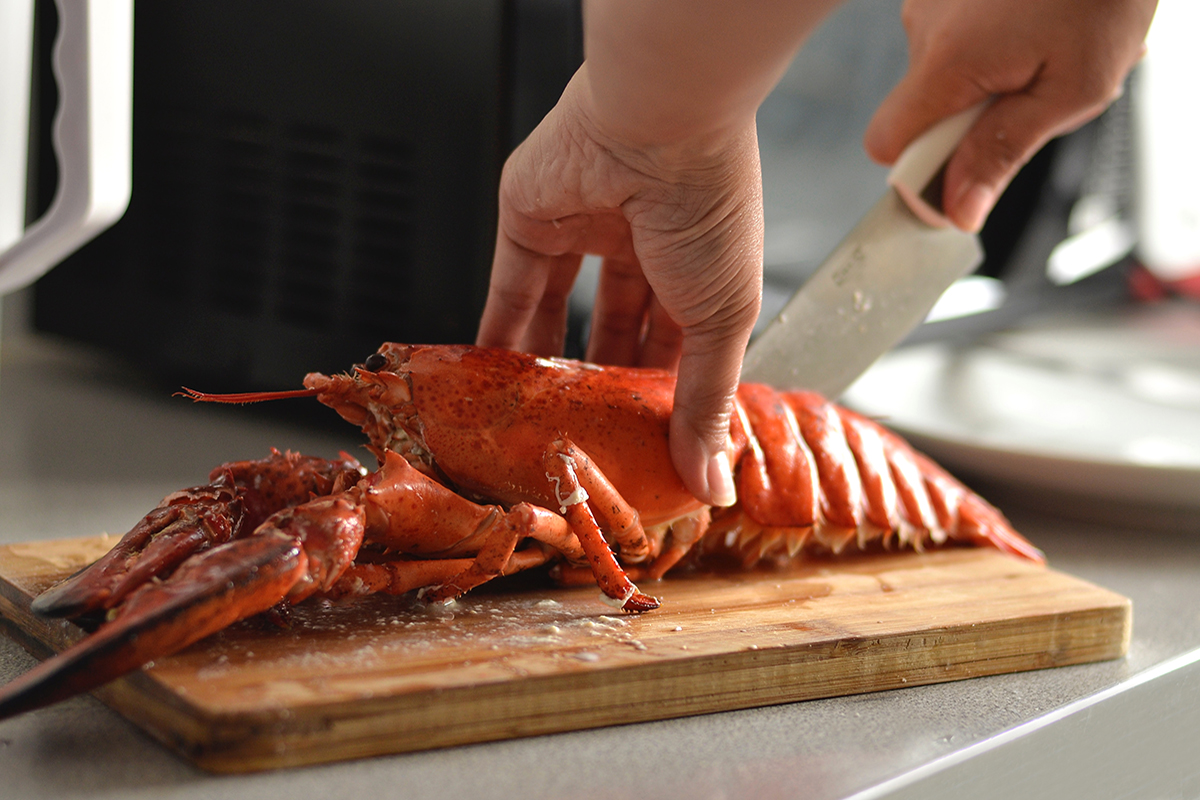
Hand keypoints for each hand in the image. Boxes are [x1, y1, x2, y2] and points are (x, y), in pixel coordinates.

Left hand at [475, 68, 763, 506]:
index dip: (661, 399)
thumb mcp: (723, 320)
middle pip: (615, 332)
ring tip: (537, 424)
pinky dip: (501, 334)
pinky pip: (510, 289)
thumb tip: (713, 482)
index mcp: (700, 268)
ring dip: (550, 367)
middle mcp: (643, 247)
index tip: (647, 452)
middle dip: (602, 389)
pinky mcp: (530, 220)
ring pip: (560, 313)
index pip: (677, 348)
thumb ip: (706, 402)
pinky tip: (493, 381)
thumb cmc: (709, 204)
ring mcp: (584, 230)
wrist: (658, 118)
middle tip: (588, 443)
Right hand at [864, 0, 1156, 231]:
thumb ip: (1004, 153)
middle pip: (917, 113)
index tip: (963, 174)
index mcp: (949, 61)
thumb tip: (957, 210)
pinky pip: (951, 44)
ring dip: (983, 83)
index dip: (919, 170)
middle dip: (966, 124)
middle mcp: (924, 27)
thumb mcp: (1072, 90)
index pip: (887, 144)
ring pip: (939, 78)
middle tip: (1029, 101)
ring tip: (1041, 55)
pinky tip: (1030, 30)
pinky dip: (988, 50)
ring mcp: (930, 4)